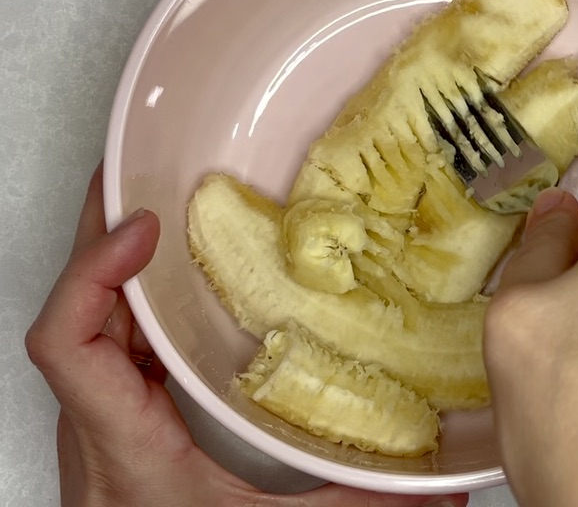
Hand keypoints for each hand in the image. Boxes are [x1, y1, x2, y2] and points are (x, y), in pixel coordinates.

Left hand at [26, 165, 466, 506]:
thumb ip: (355, 504)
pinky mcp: (109, 408)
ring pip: (84, 312)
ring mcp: (97, 409)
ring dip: (109, 253)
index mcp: (125, 440)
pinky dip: (124, 287)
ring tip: (143, 201)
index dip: (95, 272)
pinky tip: (155, 273)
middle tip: (134, 173)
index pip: (71, 342)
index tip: (143, 227)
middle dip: (102, 231)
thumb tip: (438, 492)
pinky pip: (101, 330)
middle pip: (74, 305)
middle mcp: (96, 416)